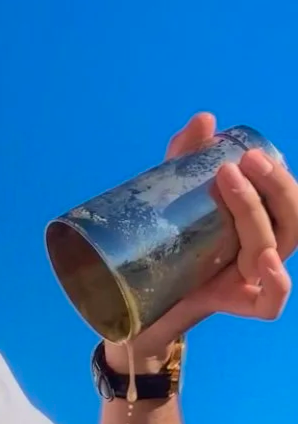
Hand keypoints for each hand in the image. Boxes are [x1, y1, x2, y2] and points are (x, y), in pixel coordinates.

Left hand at [106, 111, 296, 367]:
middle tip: (241, 161)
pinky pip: (272, 301)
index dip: (277, 175)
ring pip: (274, 245)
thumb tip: (205, 119)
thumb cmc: (171, 243)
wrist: (141, 297)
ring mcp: (256, 277)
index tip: (247, 152)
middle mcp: (265, 247)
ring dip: (256, 210)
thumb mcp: (176, 195)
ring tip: (227, 180)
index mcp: (261, 220)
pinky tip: (263, 260)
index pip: (286, 196)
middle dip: (272, 184)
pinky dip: (276, 281)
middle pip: (290, 218)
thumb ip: (187, 158)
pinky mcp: (242, 304)